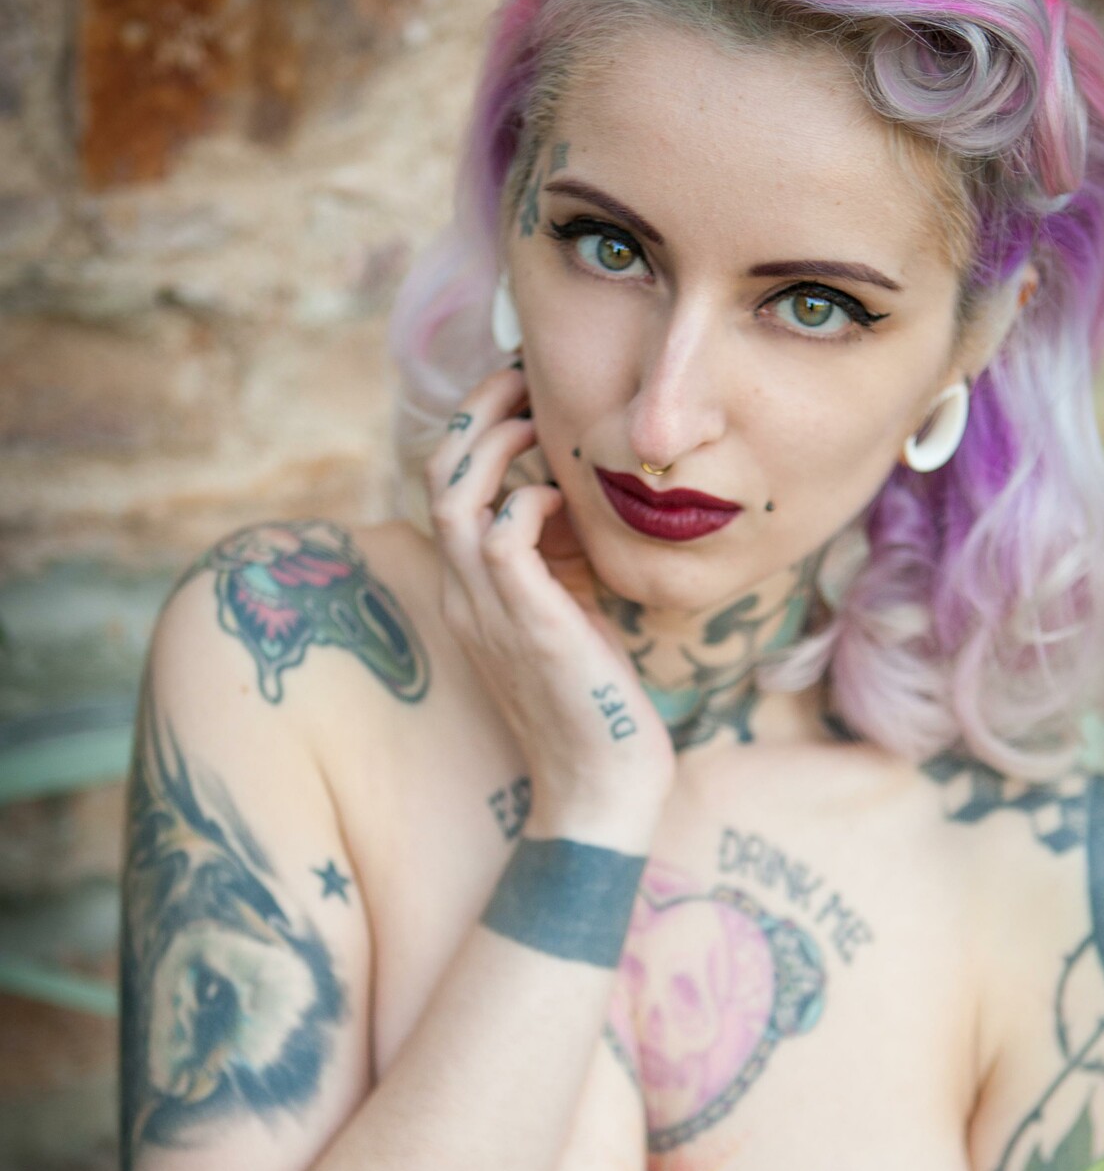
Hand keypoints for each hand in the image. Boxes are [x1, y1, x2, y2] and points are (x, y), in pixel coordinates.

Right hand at [427, 365, 676, 839]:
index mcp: (470, 594)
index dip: (473, 431)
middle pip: (436, 475)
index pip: (444, 488)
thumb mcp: (571, 618)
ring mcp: (488, 612)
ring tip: (537, 417)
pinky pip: (502, 536)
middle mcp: (464, 597)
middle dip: (476, 414)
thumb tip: (578, 508)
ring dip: (495, 443)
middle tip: (522, 379)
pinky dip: (527, 501)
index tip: (520, 396)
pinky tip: (562, 501)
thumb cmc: (597, 707)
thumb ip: (561, 566)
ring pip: (454, 495)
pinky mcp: (528, 626)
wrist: (601, 791)